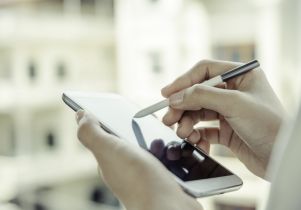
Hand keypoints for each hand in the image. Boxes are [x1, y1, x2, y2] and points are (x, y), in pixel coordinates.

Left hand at [76, 110, 201, 209]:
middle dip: (150, 128)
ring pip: (158, 145)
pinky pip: (173, 156)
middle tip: (158, 127)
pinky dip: (178, 151)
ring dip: (166, 139)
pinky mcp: (167, 176)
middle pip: (139, 136)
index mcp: (111, 158)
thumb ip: (92, 133)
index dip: (124, 119)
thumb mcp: (108, 151)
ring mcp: (149, 172)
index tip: (136, 112)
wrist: (168, 208)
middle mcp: (129, 166)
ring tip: (171, 141)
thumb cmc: (137, 181)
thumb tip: (80, 116)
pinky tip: (181, 151)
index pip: (114, 131)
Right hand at [161, 59, 284, 177]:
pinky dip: (196, 135)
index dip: (183, 81)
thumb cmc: (270, 125)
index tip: (166, 94)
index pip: (204, 71)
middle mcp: (233, 92)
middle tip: (168, 118)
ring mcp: (229, 111)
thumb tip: (175, 97)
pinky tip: (196, 142)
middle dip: (182, 106)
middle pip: (197, 93)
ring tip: (183, 133)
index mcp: (240, 76)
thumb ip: (201, 96)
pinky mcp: (227, 130)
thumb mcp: (234, 104)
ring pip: (198, 112)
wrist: (283, 158)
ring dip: (187, 123)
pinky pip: (204, 130)